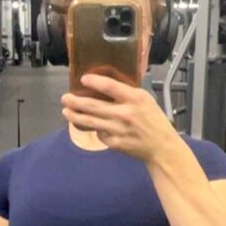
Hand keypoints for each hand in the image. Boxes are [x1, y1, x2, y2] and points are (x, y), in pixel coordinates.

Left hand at [61, 74, 180, 163]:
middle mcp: (125, 114)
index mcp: (135, 98)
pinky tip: (90, 126)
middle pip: (94, 106)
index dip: (94, 82)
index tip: (83, 79)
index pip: (110, 87)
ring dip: (76, 117)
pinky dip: (95, 130)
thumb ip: (127, 93)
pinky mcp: (116, 143)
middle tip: (65, 98)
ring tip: (66, 112)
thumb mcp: (145, 100)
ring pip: (92, 122)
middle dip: (76, 102)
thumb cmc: (154, 120)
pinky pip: (100, 135)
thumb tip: (104, 86)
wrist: (161, 146)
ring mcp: (119, 130)